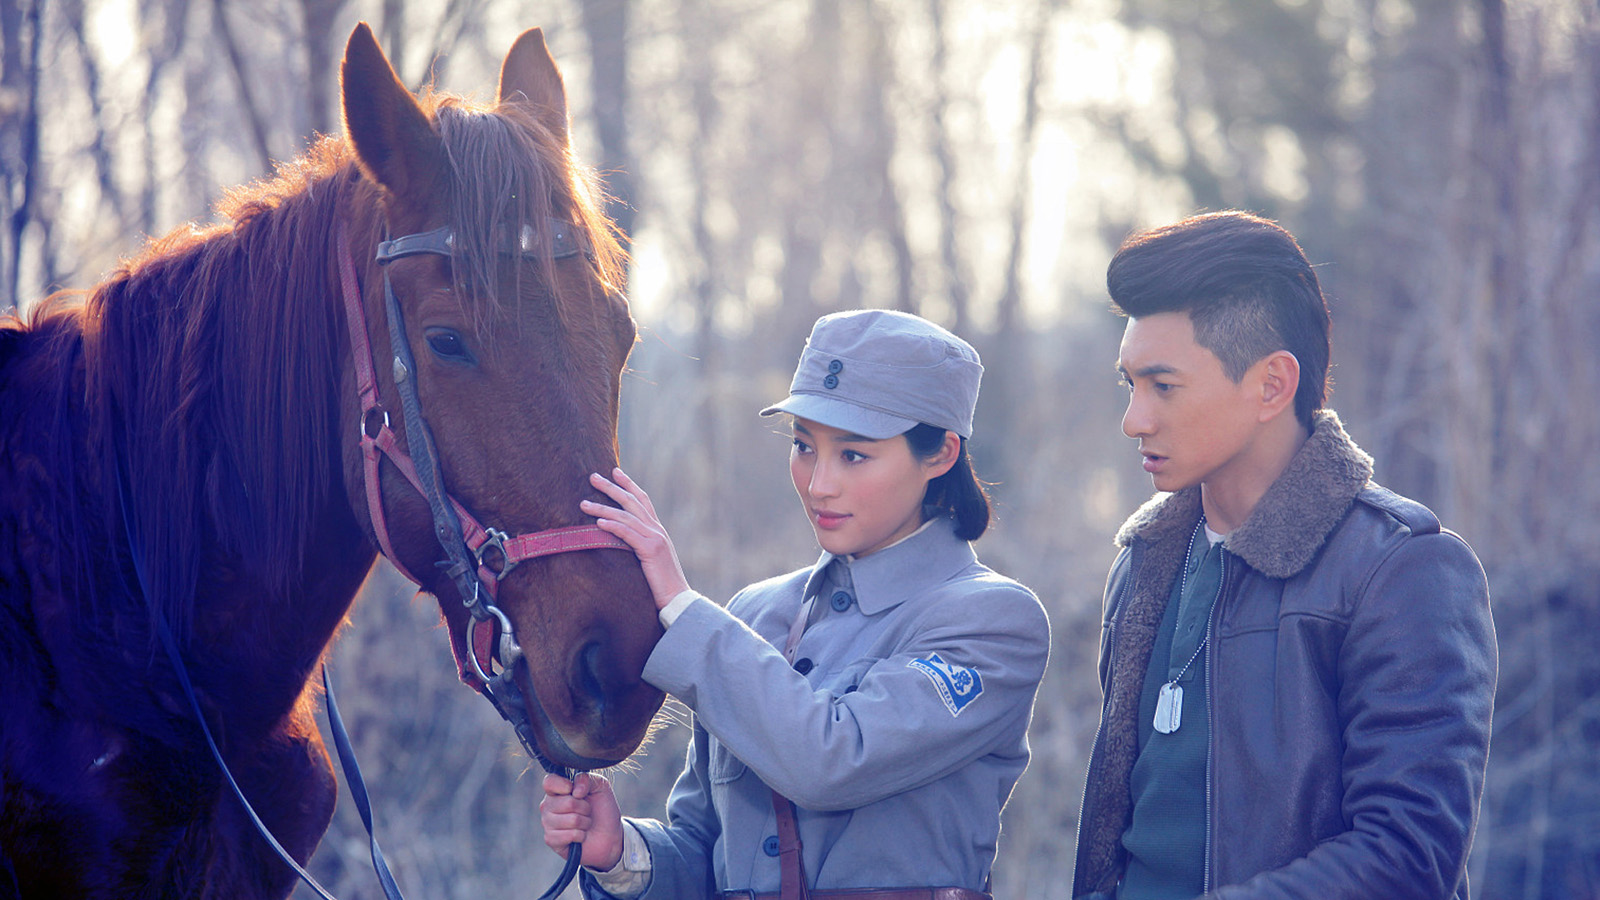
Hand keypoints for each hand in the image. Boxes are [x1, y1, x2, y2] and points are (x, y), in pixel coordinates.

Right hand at [539, 772, 624, 869]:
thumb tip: (575, 791)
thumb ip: (586, 779)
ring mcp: (547, 823)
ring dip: (585, 822)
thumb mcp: (600, 786)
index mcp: (557, 789)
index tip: (579, 793)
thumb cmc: (602, 808)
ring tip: (584, 823)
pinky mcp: (551, 840)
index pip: (549, 782)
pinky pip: (570, 835)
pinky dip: (581, 835)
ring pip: (571, 820)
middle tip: (587, 811)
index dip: (564, 785)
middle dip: (585, 808)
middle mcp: (548, 805)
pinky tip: (580, 835)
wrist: (609, 834)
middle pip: (567, 803)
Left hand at [582, 468, 691, 610]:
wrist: (677, 600)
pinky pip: (628, 534)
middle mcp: (657, 530)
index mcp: (657, 530)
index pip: (642, 500)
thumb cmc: (660, 585)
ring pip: (626, 516)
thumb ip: (638, 547)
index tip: (615, 471)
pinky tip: (598, 521)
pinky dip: (613, 525)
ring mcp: (655, 538)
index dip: (629, 484)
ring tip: (583, 503)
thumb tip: (618, 542)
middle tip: (593, 476)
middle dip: (612, 487)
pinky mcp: (651, 550)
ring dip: (603, 507)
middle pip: (632, 501)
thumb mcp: (649, 561)